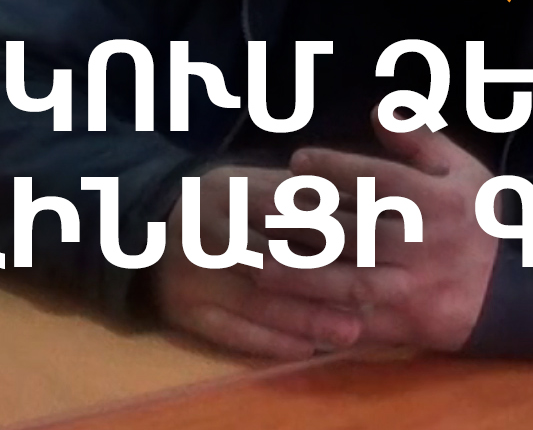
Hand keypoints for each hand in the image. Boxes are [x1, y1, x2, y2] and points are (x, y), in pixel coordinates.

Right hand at [155, 164, 362, 359]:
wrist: (145, 233)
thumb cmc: (224, 205)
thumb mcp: (256, 182)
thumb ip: (305, 192)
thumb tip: (372, 201)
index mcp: (235, 189)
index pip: (296, 210)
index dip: (343, 227)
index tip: (386, 243)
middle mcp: (213, 228)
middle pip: (280, 258)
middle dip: (334, 277)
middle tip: (380, 293)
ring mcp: (195, 272)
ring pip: (256, 300)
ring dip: (306, 317)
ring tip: (350, 331)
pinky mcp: (183, 309)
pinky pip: (227, 331)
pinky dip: (267, 342)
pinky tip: (305, 350)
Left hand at [261, 117, 498, 351]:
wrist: (510, 290)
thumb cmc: (478, 220)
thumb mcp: (463, 171)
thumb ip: (420, 139)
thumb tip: (378, 111)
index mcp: (440, 204)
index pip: (380, 182)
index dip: (336, 170)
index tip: (297, 160)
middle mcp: (424, 246)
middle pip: (355, 232)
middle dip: (304, 218)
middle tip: (260, 203)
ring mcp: (411, 290)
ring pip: (347, 281)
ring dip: (297, 271)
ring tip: (254, 255)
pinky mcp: (401, 326)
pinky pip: (352, 320)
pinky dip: (314, 312)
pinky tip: (278, 301)